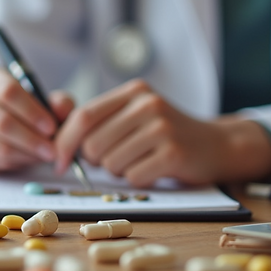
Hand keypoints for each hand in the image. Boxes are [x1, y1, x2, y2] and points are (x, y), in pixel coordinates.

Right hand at [0, 66, 74, 173]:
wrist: (3, 128)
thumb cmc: (26, 110)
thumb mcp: (46, 100)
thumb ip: (59, 102)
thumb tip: (60, 107)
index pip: (7, 92)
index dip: (31, 112)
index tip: (51, 128)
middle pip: (1, 121)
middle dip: (31, 139)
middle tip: (52, 150)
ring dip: (26, 154)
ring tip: (43, 155)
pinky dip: (15, 163)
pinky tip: (27, 158)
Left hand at [53, 79, 270, 186]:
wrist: (216, 145)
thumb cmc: (164, 135)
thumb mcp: (133, 116)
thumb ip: (99, 121)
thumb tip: (54, 141)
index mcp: (132, 92)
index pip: (83, 116)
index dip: (64, 142)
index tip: (58, 161)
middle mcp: (147, 104)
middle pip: (93, 144)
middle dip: (97, 161)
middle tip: (117, 159)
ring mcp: (162, 127)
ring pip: (111, 163)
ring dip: (119, 170)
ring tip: (141, 160)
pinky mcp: (173, 152)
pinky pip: (133, 176)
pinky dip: (138, 179)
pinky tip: (155, 168)